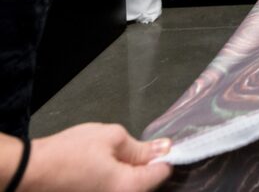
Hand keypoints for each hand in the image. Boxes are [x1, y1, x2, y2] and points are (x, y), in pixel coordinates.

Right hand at [22, 123, 171, 190]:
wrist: (30, 172)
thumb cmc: (68, 154)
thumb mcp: (111, 137)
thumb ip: (140, 146)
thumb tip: (163, 148)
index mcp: (129, 187)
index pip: (162, 173)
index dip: (163, 155)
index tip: (160, 145)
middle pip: (148, 183)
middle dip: (145, 165)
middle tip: (129, 148)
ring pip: (131, 187)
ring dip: (129, 172)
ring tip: (109, 158)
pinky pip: (115, 190)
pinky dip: (114, 179)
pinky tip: (101, 168)